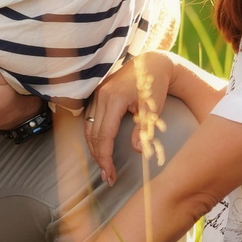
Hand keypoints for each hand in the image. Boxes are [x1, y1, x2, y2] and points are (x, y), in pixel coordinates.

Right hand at [82, 50, 178, 183]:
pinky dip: (93, 136)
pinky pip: (90, 119)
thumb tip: (137, 151)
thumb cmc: (154, 86)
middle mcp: (100, 96)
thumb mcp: (152, 110)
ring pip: (88, 128)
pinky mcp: (97, 95)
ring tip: (103, 167)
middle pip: (93, 134)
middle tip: (108, 177)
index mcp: (113, 99)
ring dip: (94, 149)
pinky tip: (99, 149)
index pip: (104, 135)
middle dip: (99, 158)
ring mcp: (96, 94)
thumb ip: (142, 130)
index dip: (105, 158)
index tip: (110, 174)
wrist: (152, 63)